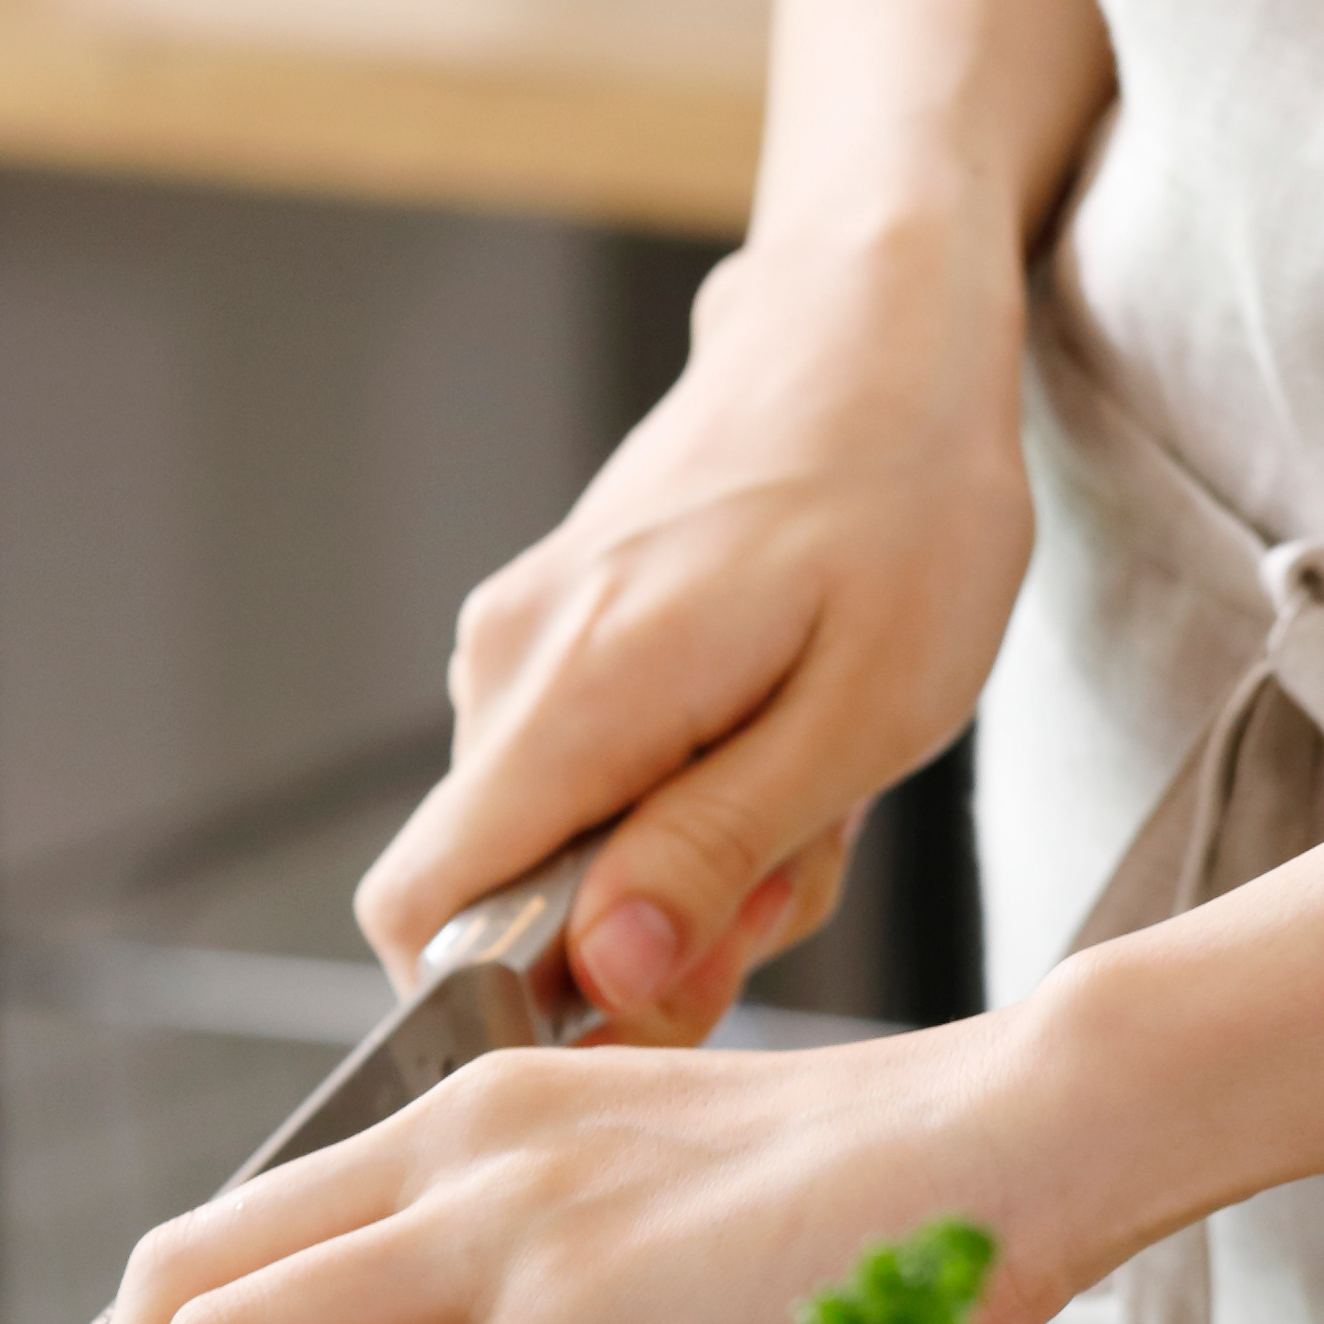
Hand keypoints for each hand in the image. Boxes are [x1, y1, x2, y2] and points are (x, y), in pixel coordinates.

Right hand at [358, 223, 1039, 1044]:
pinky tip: (777, 725)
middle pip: (508, 895)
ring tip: (811, 771)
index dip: (512, 1000)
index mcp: (573, 696)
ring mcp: (517, 640)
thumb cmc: (903, 499)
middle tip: (800, 859)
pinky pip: (582, 769)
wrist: (877, 323)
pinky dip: (678, 788)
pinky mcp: (550, 626)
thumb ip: (717, 852)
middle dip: (649, 928)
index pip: (419, 917)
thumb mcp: (863, 710)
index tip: (658, 989)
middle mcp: (506, 668)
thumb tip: (603, 979)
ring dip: (681, 855)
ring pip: (556, 837)